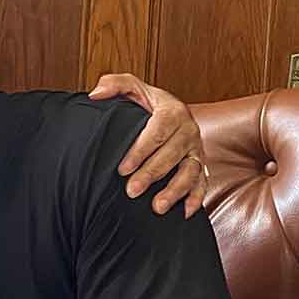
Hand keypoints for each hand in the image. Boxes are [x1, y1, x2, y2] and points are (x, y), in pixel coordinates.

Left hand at [89, 73, 206, 217]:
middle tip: (131, 191)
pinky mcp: (200, 165)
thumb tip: (96, 93)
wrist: (167, 116)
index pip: (158, 130)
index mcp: (172, 111)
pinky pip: (202, 183)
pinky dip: (196, 198)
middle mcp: (188, 130)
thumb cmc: (145, 106)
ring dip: (175, 191)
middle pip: (172, 154)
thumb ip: (115, 85)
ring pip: (190, 171)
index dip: (140, 151)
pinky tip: (184, 213)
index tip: (122, 169)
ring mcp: (196, 150)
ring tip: (157, 207)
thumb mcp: (132, 90)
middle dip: (152, 174)